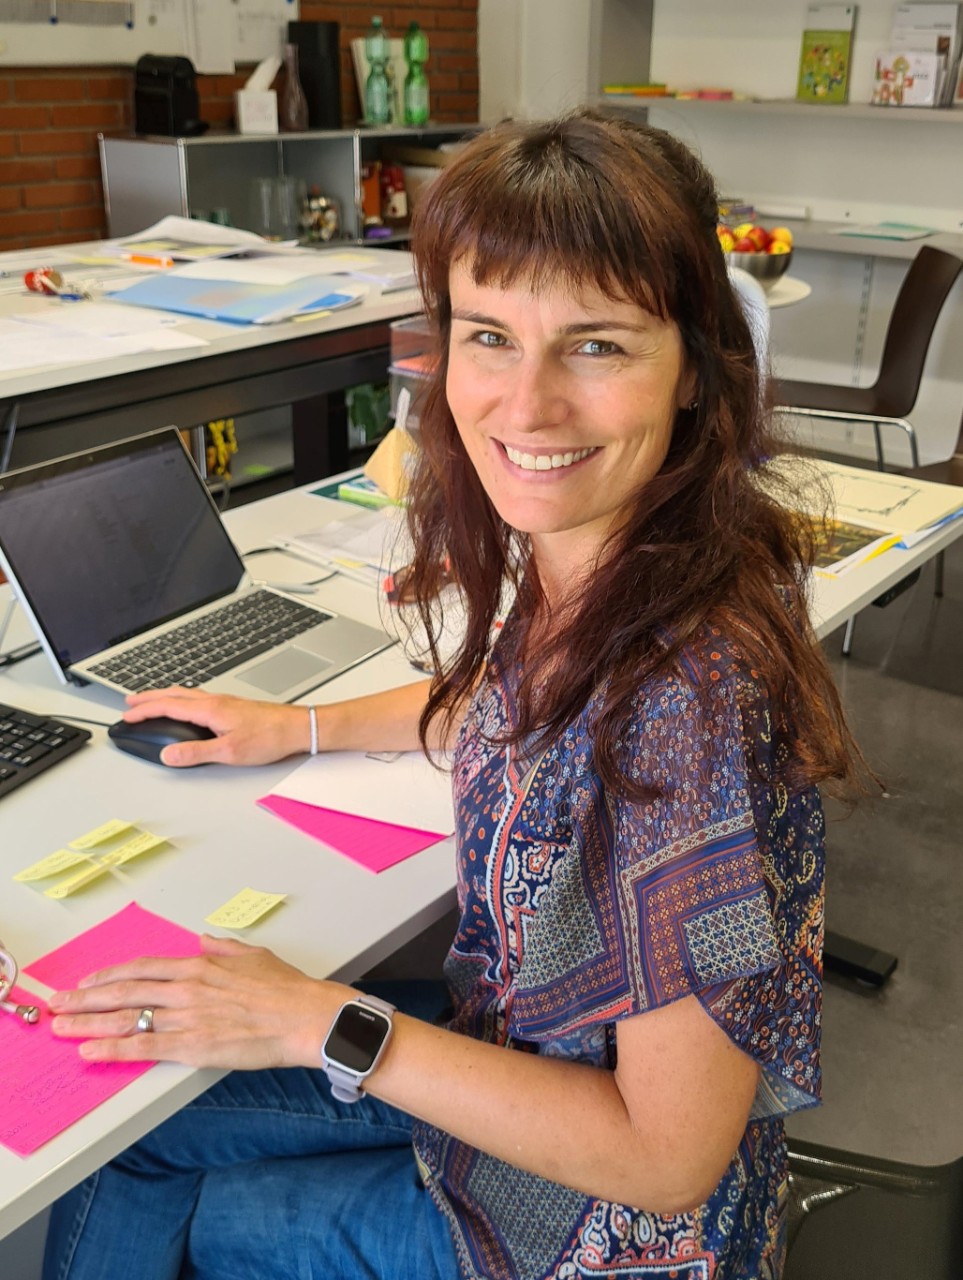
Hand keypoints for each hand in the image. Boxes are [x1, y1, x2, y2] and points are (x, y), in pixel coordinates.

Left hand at [48, 935, 348, 1069]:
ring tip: (61, 1027)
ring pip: (127, 1018)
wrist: (306, 1017)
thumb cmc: (288, 989)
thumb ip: (225, 948)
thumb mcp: (255, 955)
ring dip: (89, 1023)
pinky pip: (144, 1047)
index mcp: (201, 966)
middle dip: (85, 998)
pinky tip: (91, 1052)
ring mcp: (188, 1017)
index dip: (111, 975)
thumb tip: (205, 939)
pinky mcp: (193, 1046)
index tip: (89, 983)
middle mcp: (187, 988)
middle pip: (125, 991)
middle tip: (58, 1004)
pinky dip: (113, 1049)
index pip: (144, 968)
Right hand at [123, 687, 308, 766]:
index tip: (127, 716)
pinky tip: (186, 707)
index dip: (144, 710)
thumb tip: (168, 754)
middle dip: (149, 697)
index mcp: (210, 709)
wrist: (296, 727)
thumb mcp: (228, 752)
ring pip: (186, 694)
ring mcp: (224, 701)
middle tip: (130, 702)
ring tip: (152, 701)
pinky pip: (198, 697)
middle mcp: (215, 700)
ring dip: (165, 696)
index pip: (168, 706)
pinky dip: (182, 699)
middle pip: (174, 694)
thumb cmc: (269, 737)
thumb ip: (196, 753)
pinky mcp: (232, 706)